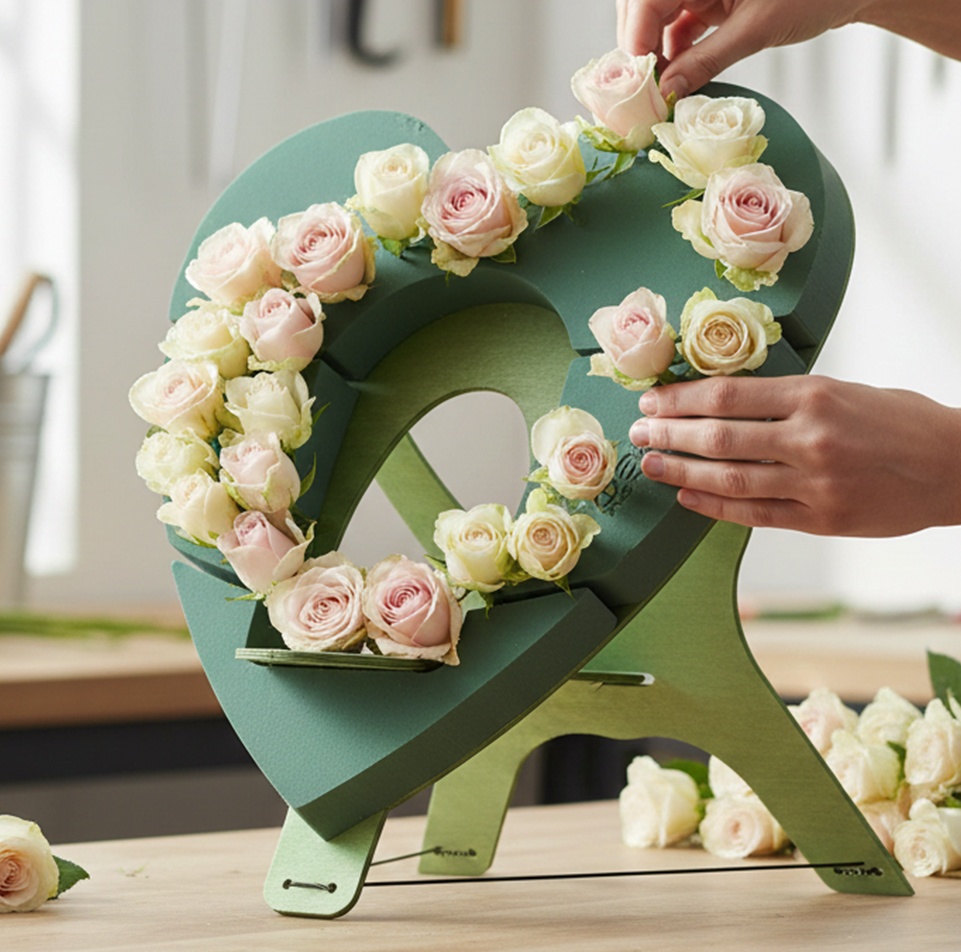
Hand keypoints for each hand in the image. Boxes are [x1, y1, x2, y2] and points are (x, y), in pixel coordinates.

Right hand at [615, 0, 860, 97]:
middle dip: (638, 47)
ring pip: (656, 16)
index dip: (634, 42)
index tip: (637, 83)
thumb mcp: (755, 29)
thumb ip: (706, 60)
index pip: (645, 2)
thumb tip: (668, 92)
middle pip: (642, 7)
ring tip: (662, 89)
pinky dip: (674, 49)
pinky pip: (678, 22)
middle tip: (644, 89)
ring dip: (654, 52)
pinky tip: (678, 76)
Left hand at [628, 375, 960, 536]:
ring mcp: (815, 483)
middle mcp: (810, 438)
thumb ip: (788, 398)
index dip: (681, 401)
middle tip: (638, 433)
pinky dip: (715, 506)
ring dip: (681, 472)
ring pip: (730, 479)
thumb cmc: (901, 421)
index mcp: (815, 395)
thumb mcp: (845, 390)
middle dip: (669, 436)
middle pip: (719, 439)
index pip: (728, 397)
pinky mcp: (822, 519)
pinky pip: (755, 514)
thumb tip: (724, 402)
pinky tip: (686, 497)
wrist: (959, 467)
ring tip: (651, 464)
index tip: (653, 402)